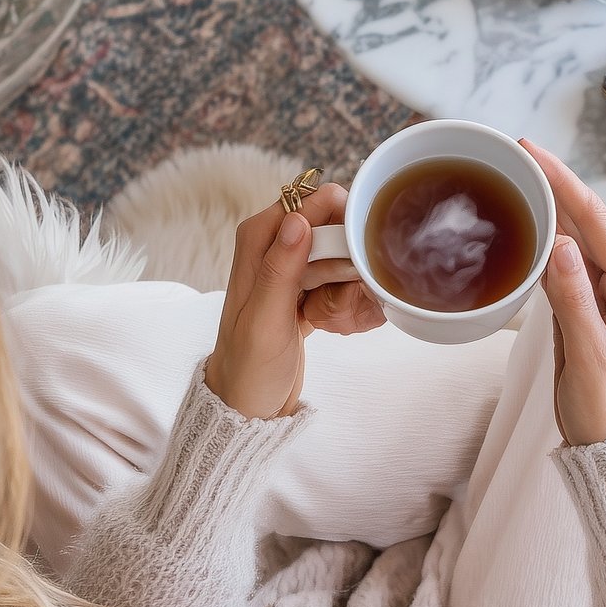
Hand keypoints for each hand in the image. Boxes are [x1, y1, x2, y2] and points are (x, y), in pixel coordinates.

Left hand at [204, 183, 384, 418]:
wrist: (248, 404)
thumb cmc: (250, 367)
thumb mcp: (265, 321)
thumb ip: (279, 269)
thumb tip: (298, 219)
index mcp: (257, 241)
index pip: (307, 202)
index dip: (339, 219)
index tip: (357, 252)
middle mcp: (273, 246)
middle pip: (330, 226)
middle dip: (348, 257)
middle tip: (346, 295)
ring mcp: (292, 268)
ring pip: (340, 253)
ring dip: (350, 282)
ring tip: (337, 316)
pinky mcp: (306, 289)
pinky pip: (340, 277)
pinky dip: (347, 296)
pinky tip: (338, 321)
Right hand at [522, 141, 605, 444]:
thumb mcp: (590, 357)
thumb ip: (574, 298)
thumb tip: (560, 242)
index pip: (594, 219)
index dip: (560, 180)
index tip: (529, 151)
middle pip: (586, 218)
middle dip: (552, 182)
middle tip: (512, 152)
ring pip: (576, 234)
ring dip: (548, 203)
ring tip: (514, 175)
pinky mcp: (594, 302)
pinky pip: (568, 259)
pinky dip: (546, 235)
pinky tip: (525, 219)